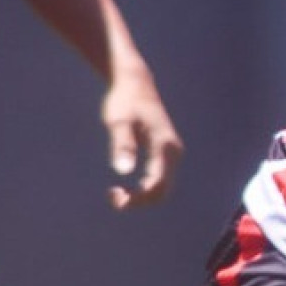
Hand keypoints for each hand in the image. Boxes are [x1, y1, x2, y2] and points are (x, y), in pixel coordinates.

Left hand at [102, 67, 183, 209]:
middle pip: (163, 191)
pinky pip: (160, 180)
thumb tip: (123, 171)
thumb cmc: (124, 101)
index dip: (138, 198)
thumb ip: (122, 145)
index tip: (113, 196)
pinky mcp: (165, 154)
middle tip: (112, 197)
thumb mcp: (118, 121)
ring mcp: (172, 154)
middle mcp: (174, 152)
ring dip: (141, 197)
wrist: (135, 84)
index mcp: (165, 147)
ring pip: (163, 187)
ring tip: (115, 193)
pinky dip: (144, 189)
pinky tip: (126, 187)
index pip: (158, 184)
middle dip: (139, 201)